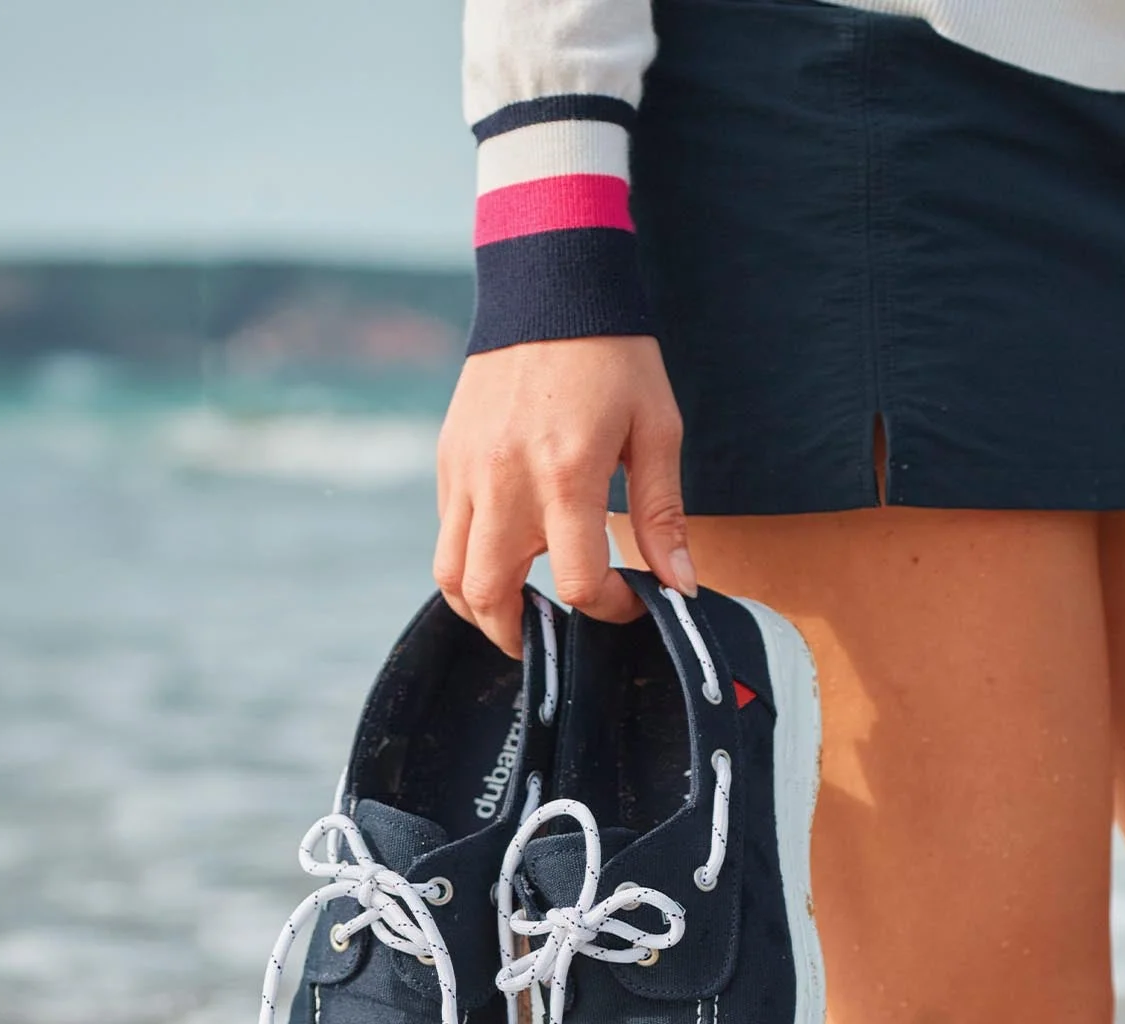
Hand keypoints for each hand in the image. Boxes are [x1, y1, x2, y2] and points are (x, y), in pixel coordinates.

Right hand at [435, 335, 694, 654]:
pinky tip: (505, 556)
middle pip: (489, 597)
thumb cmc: (613, 355)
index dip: (611, 610)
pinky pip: (445, 532)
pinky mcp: (447, 458)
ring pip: (448, 574)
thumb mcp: (656, 429)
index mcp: (565, 476)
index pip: (579, 584)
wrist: (548, 284)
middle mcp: (504, 481)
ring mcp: (466, 471)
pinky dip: (468, 560)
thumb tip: (680, 585)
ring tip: (519, 614)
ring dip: (481, 608)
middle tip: (555, 639)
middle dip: (524, 636)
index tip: (631, 600)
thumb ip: (662, 514)